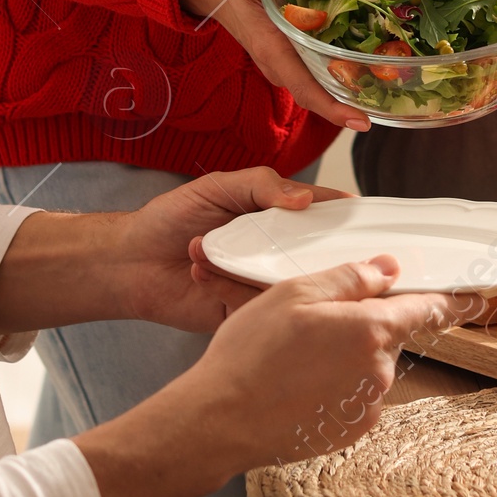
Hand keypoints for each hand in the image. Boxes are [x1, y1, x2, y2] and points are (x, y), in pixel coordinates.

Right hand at [76, 260, 472, 496]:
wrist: (220, 420)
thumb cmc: (252, 353)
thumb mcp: (294, 292)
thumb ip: (349, 278)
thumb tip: (388, 270)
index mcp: (371, 330)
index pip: (426, 308)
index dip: (453, 300)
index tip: (477, 298)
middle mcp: (379, 371)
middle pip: (386, 335)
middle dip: (360, 325)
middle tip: (309, 326)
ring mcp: (367, 406)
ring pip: (367, 366)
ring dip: (342, 357)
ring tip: (293, 359)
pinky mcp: (349, 430)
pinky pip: (353, 395)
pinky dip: (332, 386)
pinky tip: (295, 385)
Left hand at [112, 168, 351, 332]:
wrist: (131, 262)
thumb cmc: (172, 218)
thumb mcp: (218, 186)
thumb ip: (262, 185)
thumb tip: (305, 199)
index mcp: (272, 219)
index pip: (317, 214)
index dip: (341, 215)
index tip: (365, 216)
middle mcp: (272, 252)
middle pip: (313, 255)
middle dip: (322, 253)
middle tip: (326, 252)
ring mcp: (258, 283)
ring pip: (289, 284)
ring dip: (264, 269)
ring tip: (236, 254)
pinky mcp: (241, 311)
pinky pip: (257, 306)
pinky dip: (233, 289)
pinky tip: (203, 271)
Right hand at [179, 0, 369, 129]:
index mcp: (269, 47)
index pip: (304, 88)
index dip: (333, 108)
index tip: (361, 121)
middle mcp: (279, 60)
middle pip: (318, 92)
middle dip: (351, 103)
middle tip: (389, 105)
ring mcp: (285, 56)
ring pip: (320, 80)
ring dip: (350, 86)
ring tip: (387, 88)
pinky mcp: (292, 47)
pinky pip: (319, 63)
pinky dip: (343, 64)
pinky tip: (368, 58)